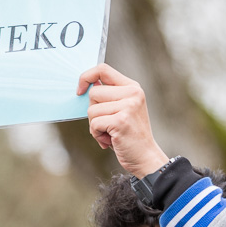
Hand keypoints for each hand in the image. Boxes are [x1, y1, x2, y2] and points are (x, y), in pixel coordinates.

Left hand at [77, 64, 168, 178]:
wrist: (145, 157)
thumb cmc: (129, 135)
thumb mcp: (123, 109)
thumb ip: (109, 95)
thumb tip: (86, 85)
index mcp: (132, 87)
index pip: (103, 69)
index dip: (86, 77)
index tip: (80, 90)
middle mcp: (133, 93)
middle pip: (93, 92)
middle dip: (93, 111)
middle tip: (107, 124)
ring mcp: (128, 106)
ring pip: (92, 110)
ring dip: (95, 125)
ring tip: (110, 133)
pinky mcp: (121, 120)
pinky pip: (94, 123)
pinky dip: (97, 135)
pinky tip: (109, 140)